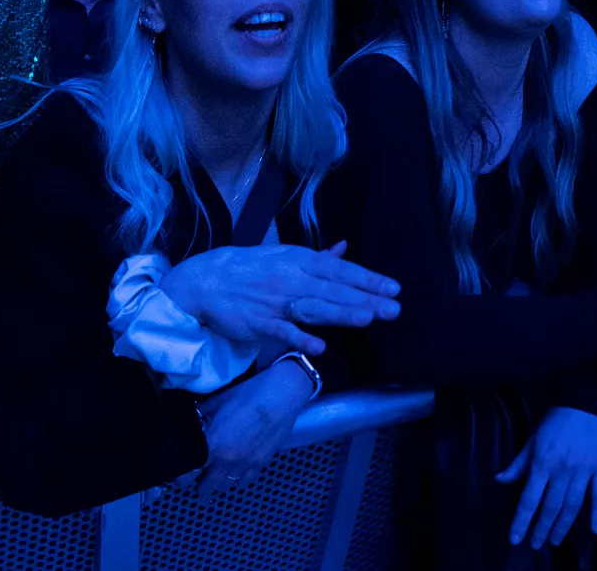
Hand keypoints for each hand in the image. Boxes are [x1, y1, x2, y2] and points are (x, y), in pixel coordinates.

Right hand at [161, 241, 401, 356]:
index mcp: (296, 260)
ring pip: (312, 308)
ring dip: (339, 313)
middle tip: (394, 309)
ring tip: (367, 318)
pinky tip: (319, 346)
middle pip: (332, 290)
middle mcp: (289, 279)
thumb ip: (316, 258)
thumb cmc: (245, 268)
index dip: (366, 278)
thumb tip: (344, 250)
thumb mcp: (281, 256)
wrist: (201, 282)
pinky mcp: (258, 323)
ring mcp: (274, 302)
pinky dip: (299, 338)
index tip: (394, 288)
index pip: (338, 270)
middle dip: (364, 299)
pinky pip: (282, 331)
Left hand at [195, 357, 310, 494]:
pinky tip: (235, 472)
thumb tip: (192, 418)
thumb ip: (201, 415)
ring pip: (228, 485)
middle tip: (196, 483)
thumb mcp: (216, 402)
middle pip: (209, 485)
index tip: (178, 480)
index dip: (182, 478)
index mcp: (213, 445)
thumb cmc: (246, 396)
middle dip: (201, 487)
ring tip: (214, 477)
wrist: (279, 397)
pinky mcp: (262, 463)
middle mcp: (228, 460)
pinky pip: (246, 480)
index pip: (191, 471)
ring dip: (219, 483)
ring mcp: (247, 464)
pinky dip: (238, 479)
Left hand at [496, 406, 596, 549]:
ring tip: (554, 541)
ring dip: (563, 525)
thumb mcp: (532, 439)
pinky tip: (595, 530)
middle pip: (550, 506)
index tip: (516, 538)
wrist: (587, 404)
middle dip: (541, 528)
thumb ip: (519, 463)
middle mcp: (562, 471)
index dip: (522, 520)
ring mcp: (584, 471)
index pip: (529, 498)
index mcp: (542, 463)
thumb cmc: (556, 420)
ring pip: (573, 505)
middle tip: (536, 545)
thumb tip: (500, 480)